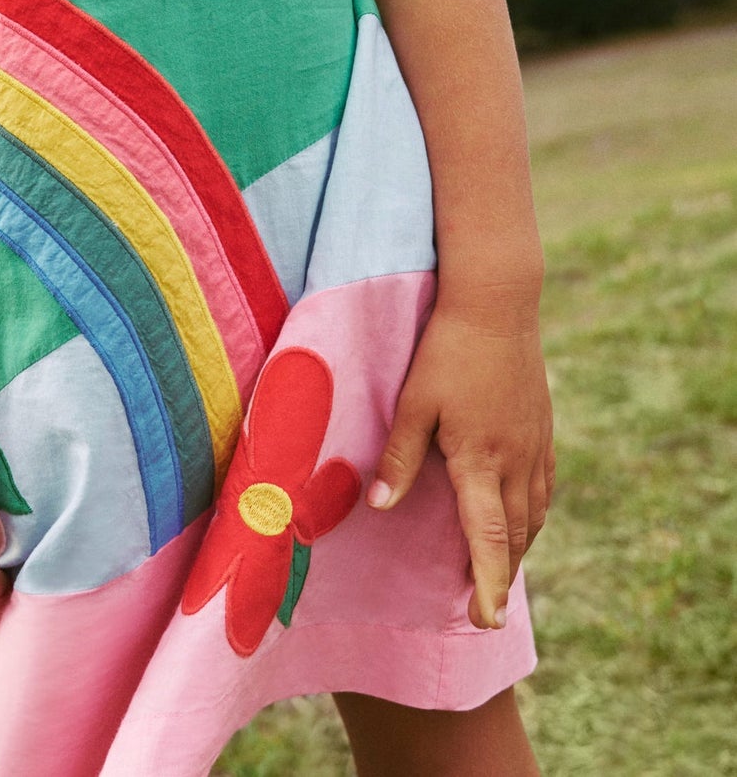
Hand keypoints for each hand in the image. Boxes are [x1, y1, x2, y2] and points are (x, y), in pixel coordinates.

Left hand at [365, 294, 555, 629]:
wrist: (497, 303)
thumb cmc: (447, 350)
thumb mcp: (414, 402)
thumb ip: (399, 457)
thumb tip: (379, 508)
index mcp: (481, 460)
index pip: (489, 539)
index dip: (488, 583)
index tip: (488, 620)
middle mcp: (516, 461)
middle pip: (515, 536)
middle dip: (500, 575)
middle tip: (483, 609)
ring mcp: (535, 445)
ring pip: (533, 514)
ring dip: (517, 548)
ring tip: (498, 571)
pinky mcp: (542, 428)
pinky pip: (543, 488)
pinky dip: (532, 514)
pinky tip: (521, 517)